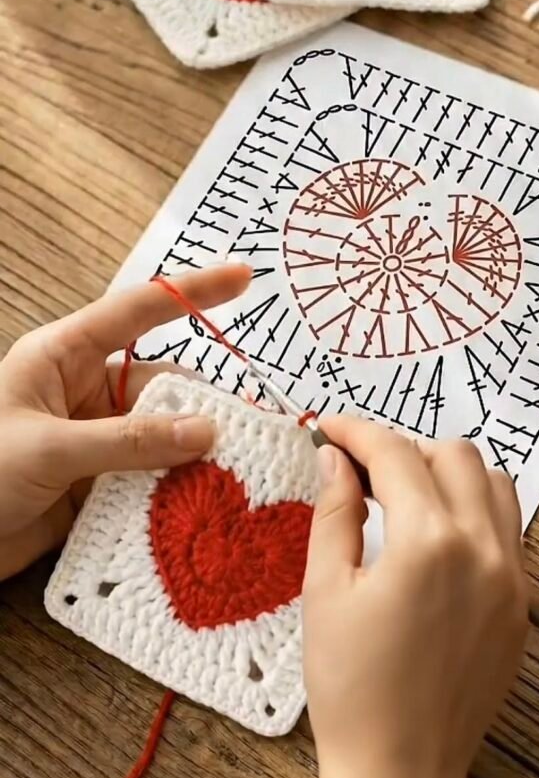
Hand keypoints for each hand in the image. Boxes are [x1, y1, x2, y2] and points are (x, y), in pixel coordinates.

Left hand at [0, 264, 250, 580]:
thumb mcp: (48, 450)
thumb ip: (127, 442)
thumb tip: (206, 431)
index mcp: (64, 356)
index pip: (138, 311)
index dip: (194, 291)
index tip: (244, 276)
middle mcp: (84, 391)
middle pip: (163, 384)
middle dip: (204, 404)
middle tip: (251, 429)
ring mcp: (94, 438)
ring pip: (162, 434)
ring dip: (193, 453)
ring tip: (237, 470)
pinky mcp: (97, 482)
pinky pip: (150, 475)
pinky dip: (175, 486)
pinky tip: (202, 501)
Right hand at [303, 416, 528, 777]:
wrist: (399, 769)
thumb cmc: (351, 688)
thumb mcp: (325, 592)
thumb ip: (334, 511)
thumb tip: (333, 458)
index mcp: (428, 543)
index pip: (395, 454)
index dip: (356, 432)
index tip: (331, 431)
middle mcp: (483, 549)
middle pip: (453, 454)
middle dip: (404, 448)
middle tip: (364, 472)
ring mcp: (513, 577)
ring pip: (493, 482)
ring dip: (448, 474)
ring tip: (406, 499)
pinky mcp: (523, 604)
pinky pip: (509, 527)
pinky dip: (475, 511)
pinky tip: (438, 537)